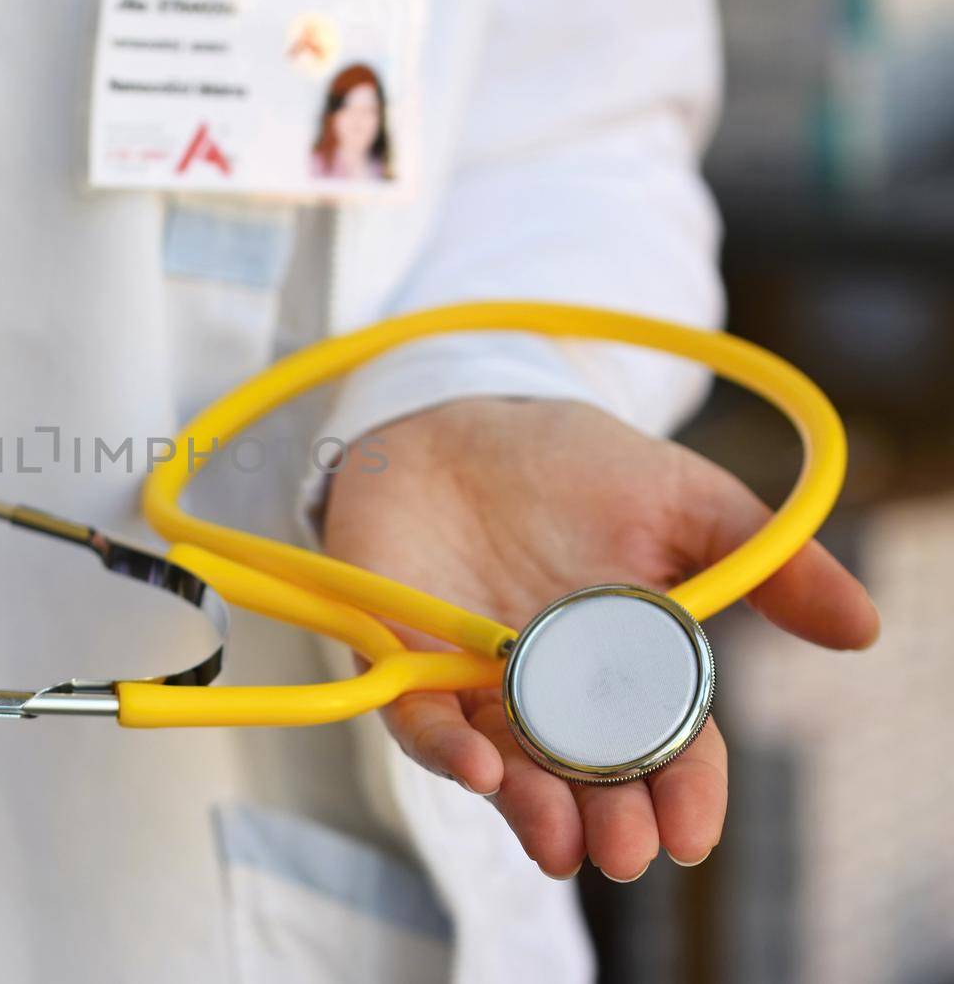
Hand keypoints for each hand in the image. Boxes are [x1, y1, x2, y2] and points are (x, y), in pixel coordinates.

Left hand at [322, 398, 877, 880]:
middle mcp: (548, 693)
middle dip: (609, 824)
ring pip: (506, 770)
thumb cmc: (572, 465)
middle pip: (584, 780)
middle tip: (629, 851)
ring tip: (561, 842)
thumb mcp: (682, 501)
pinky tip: (478, 767)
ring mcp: (473, 682)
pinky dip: (444, 748)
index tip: (693, 832)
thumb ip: (763, 561)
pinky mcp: (402, 658)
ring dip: (533, 810)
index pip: (663, 750)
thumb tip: (861, 627)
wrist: (457, 414)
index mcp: (623, 670)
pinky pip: (418, 720)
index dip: (682, 793)